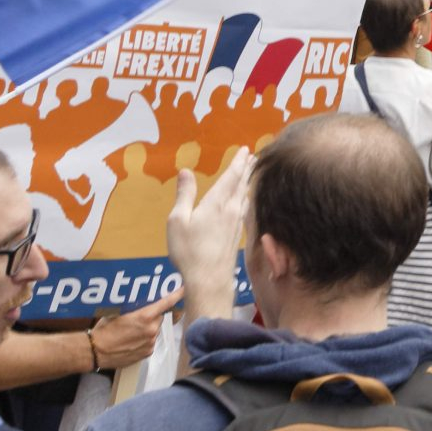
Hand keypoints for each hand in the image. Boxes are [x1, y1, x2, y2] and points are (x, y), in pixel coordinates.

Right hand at [87, 290, 182, 370]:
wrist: (96, 351)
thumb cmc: (104, 331)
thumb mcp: (117, 312)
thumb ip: (134, 307)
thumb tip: (141, 302)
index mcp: (144, 317)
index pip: (166, 303)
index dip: (176, 295)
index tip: (183, 289)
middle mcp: (151, 330)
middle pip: (159, 317)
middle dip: (153, 315)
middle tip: (140, 316)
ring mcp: (150, 342)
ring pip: (155, 329)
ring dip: (149, 327)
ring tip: (132, 330)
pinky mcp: (148, 353)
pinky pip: (151, 341)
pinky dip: (145, 339)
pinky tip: (132, 339)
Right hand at [168, 146, 256, 321]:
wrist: (209, 280)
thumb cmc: (189, 251)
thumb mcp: (178, 220)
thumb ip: (184, 194)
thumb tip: (186, 171)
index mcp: (217, 203)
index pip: (232, 176)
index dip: (239, 162)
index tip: (246, 150)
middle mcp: (232, 210)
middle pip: (242, 184)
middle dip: (247, 169)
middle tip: (254, 157)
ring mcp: (237, 224)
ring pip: (245, 197)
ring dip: (247, 183)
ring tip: (249, 175)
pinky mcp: (237, 236)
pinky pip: (244, 210)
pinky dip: (245, 199)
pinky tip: (245, 203)